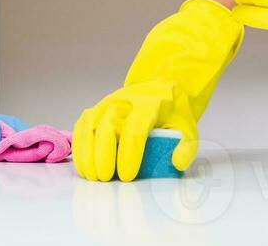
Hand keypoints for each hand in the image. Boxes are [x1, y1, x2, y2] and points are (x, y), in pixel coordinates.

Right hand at [73, 0, 241, 181]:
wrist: (160, 89)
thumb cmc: (172, 112)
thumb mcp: (187, 127)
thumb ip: (186, 147)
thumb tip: (176, 163)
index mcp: (148, 104)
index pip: (135, 129)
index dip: (129, 154)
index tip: (127, 176)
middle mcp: (124, 101)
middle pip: (108, 125)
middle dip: (103, 154)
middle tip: (105, 178)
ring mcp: (106, 103)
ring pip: (90, 125)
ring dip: (87, 152)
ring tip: (92, 176)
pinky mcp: (96, 109)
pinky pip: (82, 126)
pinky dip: (80, 146)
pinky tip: (83, 165)